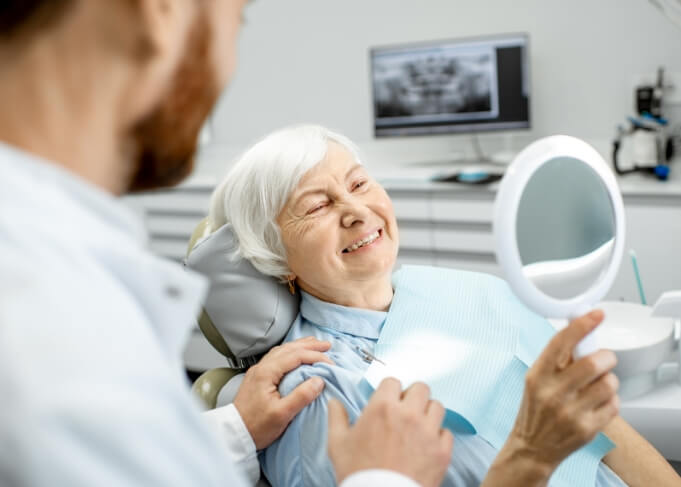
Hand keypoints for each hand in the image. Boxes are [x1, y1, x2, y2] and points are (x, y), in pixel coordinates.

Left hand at [233, 336, 332, 449]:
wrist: (234, 434)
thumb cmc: (256, 427)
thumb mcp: (282, 414)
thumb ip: (301, 396)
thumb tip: (319, 380)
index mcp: (267, 372)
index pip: (296, 356)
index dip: (315, 356)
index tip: (330, 362)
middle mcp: (261, 367)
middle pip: (288, 348)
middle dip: (309, 345)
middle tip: (327, 346)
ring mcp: (258, 371)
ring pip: (282, 351)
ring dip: (299, 346)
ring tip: (314, 345)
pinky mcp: (257, 377)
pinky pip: (276, 357)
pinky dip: (290, 352)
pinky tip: (295, 355)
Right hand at [328, 378, 453, 486]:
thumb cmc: (358, 473)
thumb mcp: (338, 444)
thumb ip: (336, 418)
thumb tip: (334, 402)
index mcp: (382, 407)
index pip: (393, 381)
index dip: (390, 391)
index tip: (388, 402)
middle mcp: (408, 414)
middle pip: (421, 388)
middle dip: (413, 397)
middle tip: (406, 411)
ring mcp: (428, 432)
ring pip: (437, 407)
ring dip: (428, 413)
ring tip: (418, 427)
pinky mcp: (442, 451)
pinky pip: (446, 433)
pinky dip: (438, 437)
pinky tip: (427, 446)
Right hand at [509, 310, 618, 471]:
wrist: (532, 447)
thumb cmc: (536, 409)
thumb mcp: (536, 379)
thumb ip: (557, 358)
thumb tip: (579, 329)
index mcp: (538, 375)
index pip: (560, 343)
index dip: (581, 325)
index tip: (596, 314)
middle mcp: (553, 393)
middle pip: (593, 363)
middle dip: (606, 357)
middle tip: (604, 359)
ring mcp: (571, 412)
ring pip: (608, 383)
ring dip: (610, 379)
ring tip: (599, 385)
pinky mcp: (587, 429)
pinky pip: (614, 404)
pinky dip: (611, 400)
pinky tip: (597, 403)